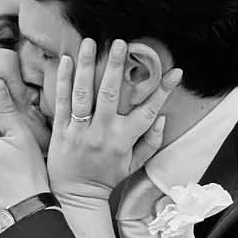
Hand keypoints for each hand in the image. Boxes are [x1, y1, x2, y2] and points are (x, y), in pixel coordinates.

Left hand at [49, 40, 179, 208]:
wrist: (77, 195)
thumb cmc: (107, 178)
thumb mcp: (134, 164)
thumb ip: (150, 142)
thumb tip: (162, 118)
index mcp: (124, 139)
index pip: (148, 110)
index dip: (163, 90)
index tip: (176, 71)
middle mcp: (103, 132)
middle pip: (111, 93)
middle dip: (116, 66)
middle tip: (121, 43)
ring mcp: (80, 130)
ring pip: (84, 93)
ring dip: (87, 66)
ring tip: (90, 42)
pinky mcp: (62, 130)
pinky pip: (62, 101)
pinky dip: (64, 80)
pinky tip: (67, 60)